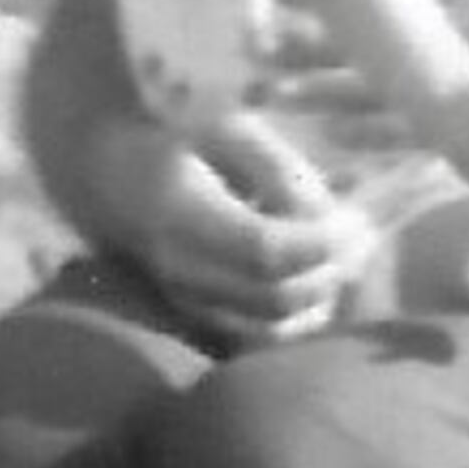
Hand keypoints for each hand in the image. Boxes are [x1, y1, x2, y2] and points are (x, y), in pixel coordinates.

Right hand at [138, 120, 370, 346]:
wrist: (107, 172)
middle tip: (361, 237)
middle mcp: (177, 268)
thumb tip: (327, 220)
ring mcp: (181, 300)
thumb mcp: (230, 130)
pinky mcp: (192, 316)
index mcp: (180, 213)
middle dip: (330, 272)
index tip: (356, 221)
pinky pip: (255, 337)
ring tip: (344, 257)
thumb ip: (281, 172)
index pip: (264, 251)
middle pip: (274, 298)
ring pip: (270, 328)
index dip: (320, 243)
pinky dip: (297, 318)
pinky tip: (316, 280)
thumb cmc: (177, 136)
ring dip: (320, 298)